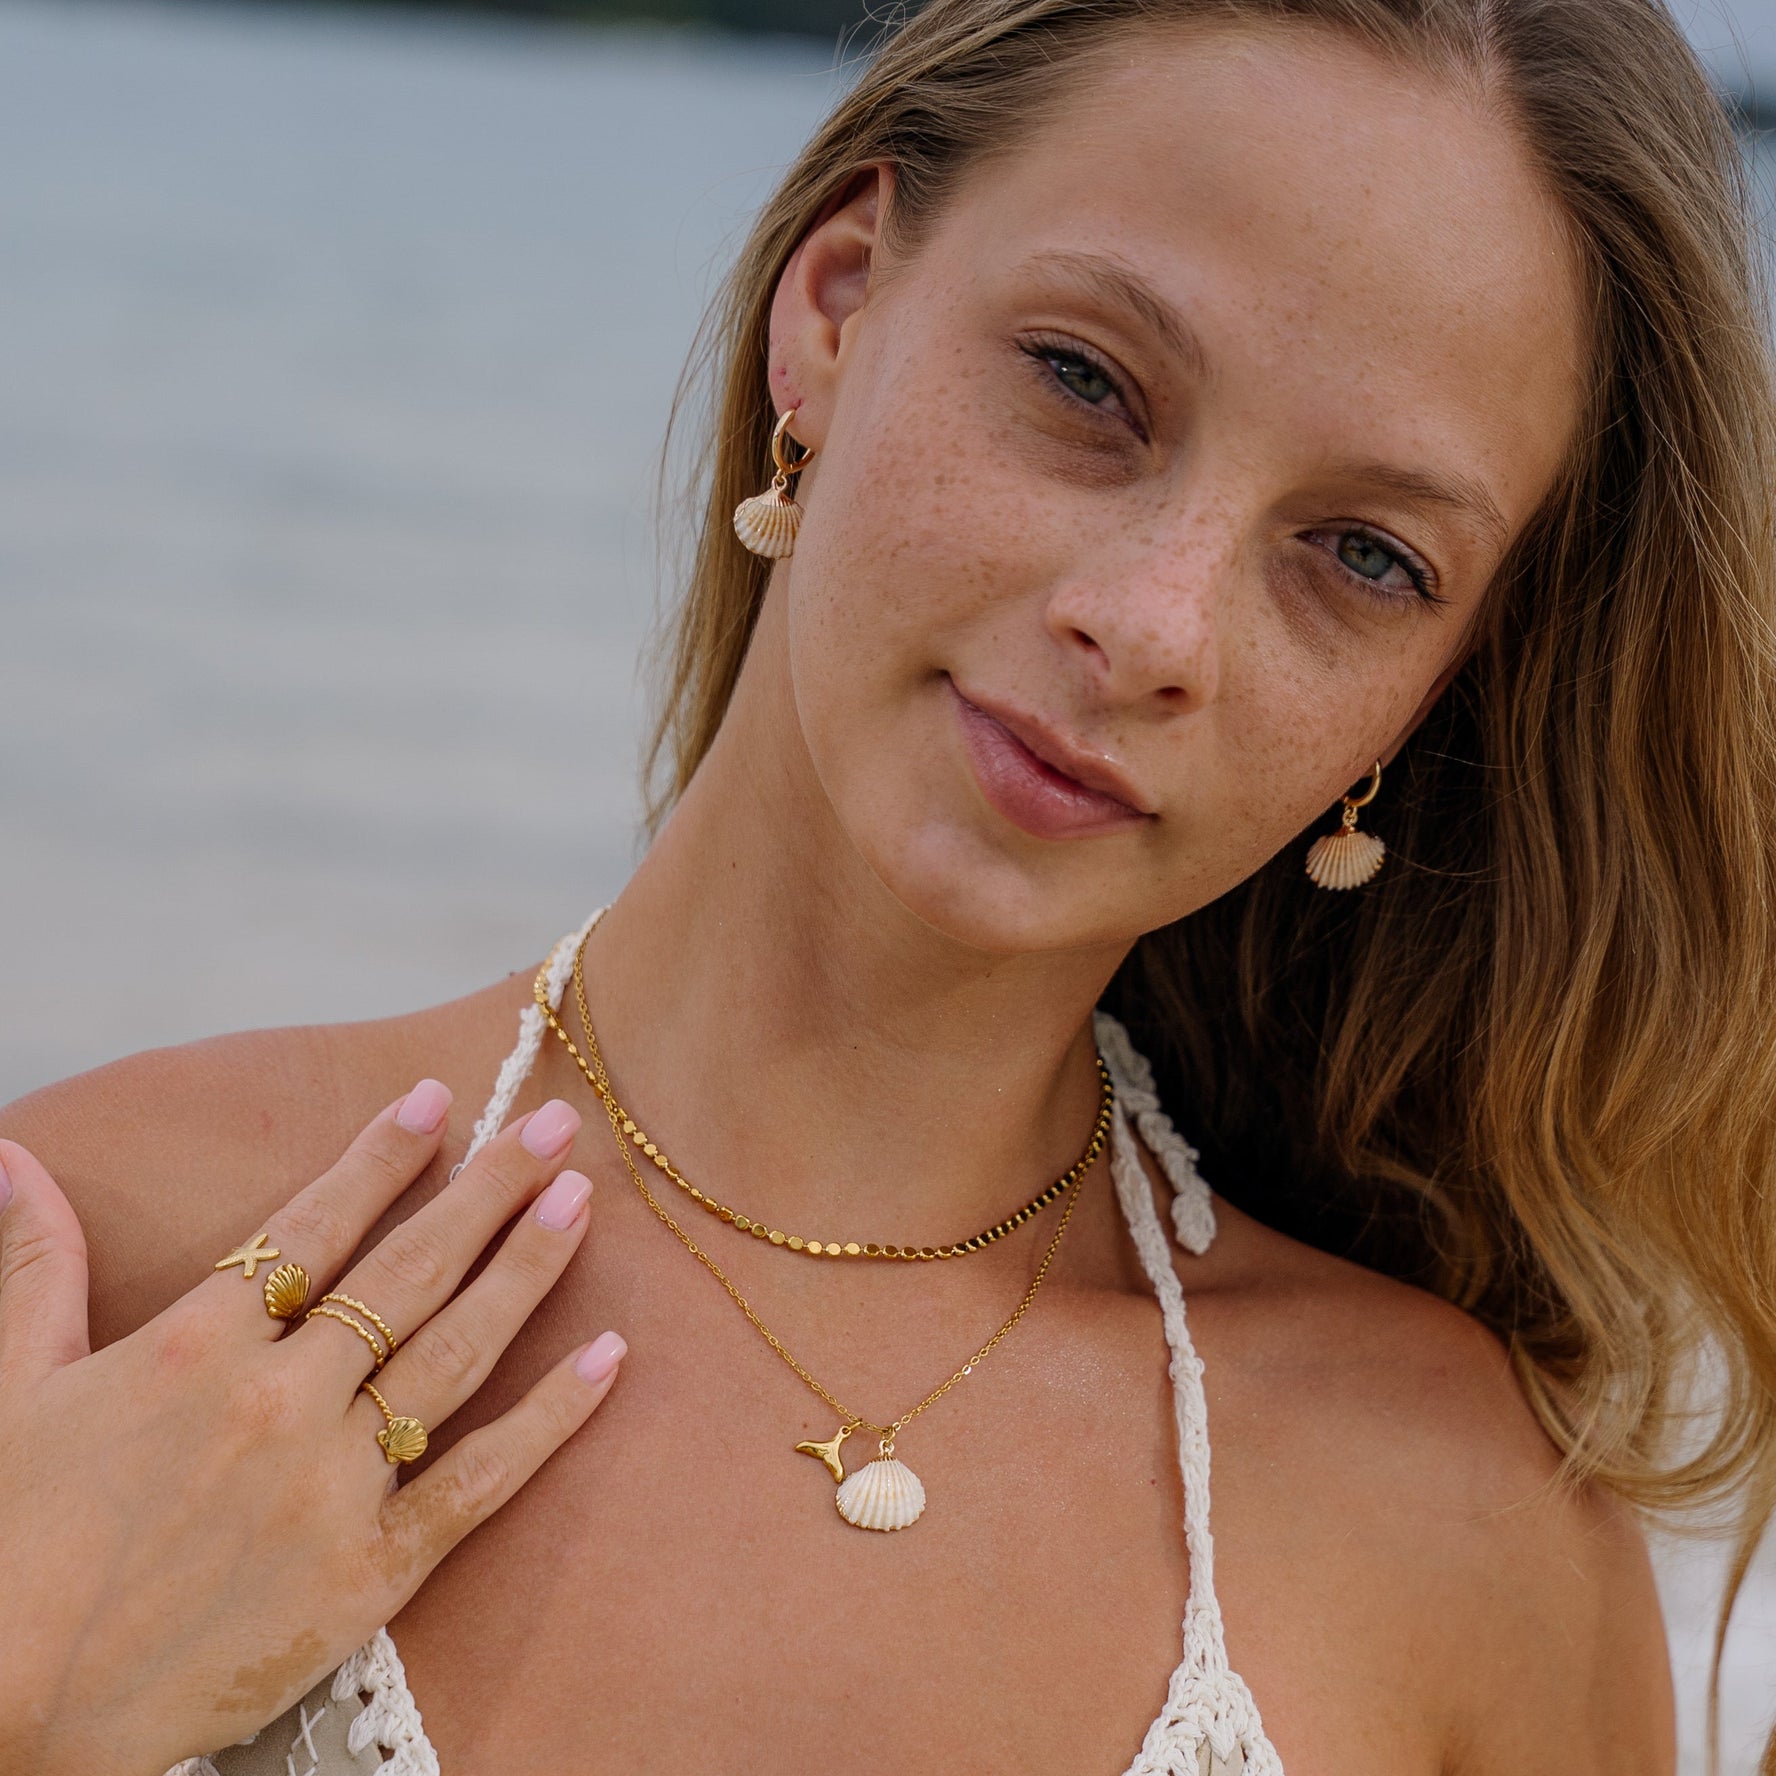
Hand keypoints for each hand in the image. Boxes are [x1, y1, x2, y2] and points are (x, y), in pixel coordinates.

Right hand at [0, 1083, 624, 1775]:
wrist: (6, 1717)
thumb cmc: (10, 1546)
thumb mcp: (9, 1392)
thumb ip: (34, 1267)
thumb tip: (12, 1154)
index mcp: (194, 1350)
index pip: (313, 1225)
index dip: (380, 1157)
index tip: (438, 1099)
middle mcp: (279, 1404)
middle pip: (408, 1272)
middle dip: (487, 1189)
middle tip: (556, 1126)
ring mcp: (332, 1488)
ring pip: (455, 1354)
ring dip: (525, 1272)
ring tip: (578, 1203)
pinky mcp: (370, 1573)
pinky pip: (480, 1482)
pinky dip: (551, 1419)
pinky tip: (608, 1359)